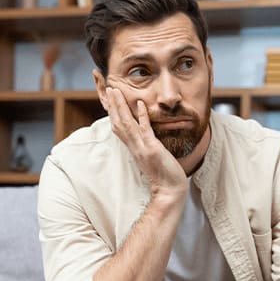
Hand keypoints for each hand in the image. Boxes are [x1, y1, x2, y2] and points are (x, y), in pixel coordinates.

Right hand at [104, 85, 186, 200]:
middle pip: (118, 123)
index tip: (111, 100)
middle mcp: (134, 147)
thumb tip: (146, 139)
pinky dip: (142, 116)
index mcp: (133, 149)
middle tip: (110, 88)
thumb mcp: (151, 158)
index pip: (119, 128)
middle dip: (114, 105)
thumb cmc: (164, 177)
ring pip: (127, 124)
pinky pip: (145, 130)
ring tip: (117, 91)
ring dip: (121, 106)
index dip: (114, 113)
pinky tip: (140, 104)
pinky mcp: (152, 150)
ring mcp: (142, 148)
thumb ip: (146, 147)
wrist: (169, 192)